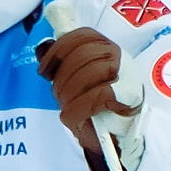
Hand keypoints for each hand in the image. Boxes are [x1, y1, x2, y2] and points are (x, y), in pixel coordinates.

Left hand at [35, 27, 129, 153]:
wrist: (122, 134)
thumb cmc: (99, 106)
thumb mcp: (80, 80)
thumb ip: (64, 63)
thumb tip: (42, 48)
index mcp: (107, 48)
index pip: (82, 36)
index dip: (58, 50)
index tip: (45, 70)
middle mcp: (119, 56)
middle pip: (81, 55)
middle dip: (62, 77)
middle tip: (58, 95)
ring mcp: (126, 74)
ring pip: (88, 74)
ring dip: (69, 94)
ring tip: (67, 107)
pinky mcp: (127, 95)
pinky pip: (95, 96)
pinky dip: (77, 109)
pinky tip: (72, 117)